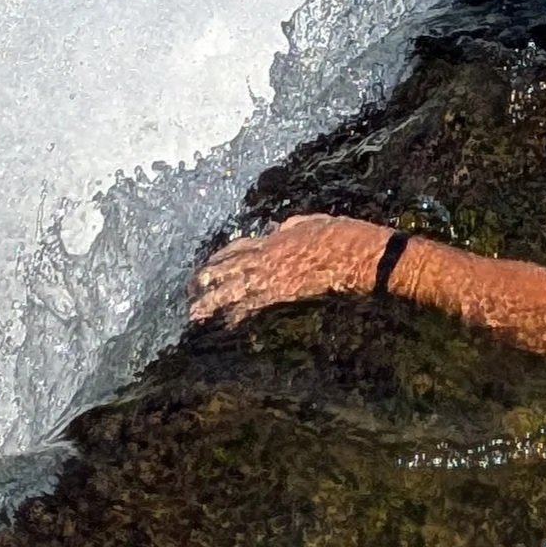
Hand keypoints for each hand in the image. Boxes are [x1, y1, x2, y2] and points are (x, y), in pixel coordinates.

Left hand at [189, 214, 390, 329]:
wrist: (357, 254)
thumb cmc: (340, 235)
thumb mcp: (309, 222)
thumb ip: (288, 227)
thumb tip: (276, 230)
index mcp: (273, 238)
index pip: (237, 248)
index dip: (220, 258)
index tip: (206, 267)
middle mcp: (268, 256)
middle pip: (229, 268)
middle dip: (208, 280)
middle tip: (188, 292)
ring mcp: (274, 275)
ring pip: (235, 288)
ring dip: (214, 301)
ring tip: (195, 312)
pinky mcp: (284, 293)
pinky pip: (254, 304)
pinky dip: (238, 313)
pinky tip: (227, 323)